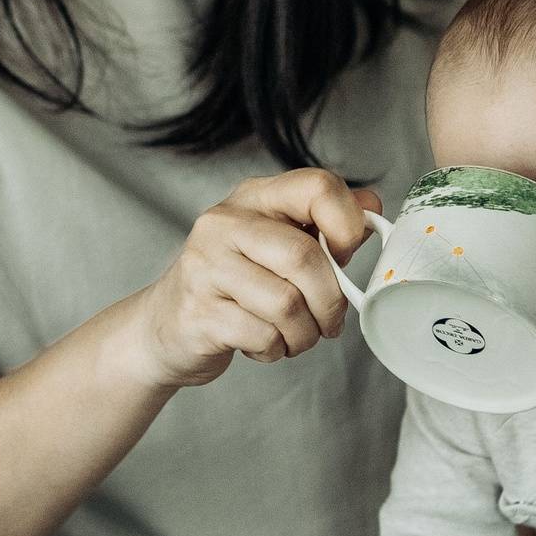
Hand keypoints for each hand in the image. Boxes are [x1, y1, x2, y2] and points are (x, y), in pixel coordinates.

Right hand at [119, 169, 378, 390]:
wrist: (163, 327)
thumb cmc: (233, 285)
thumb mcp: (276, 243)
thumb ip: (324, 223)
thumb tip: (372, 207)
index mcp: (253, 198)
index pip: (317, 187)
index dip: (347, 226)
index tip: (344, 256)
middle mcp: (224, 223)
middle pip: (304, 256)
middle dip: (329, 301)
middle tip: (329, 321)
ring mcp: (205, 267)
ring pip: (287, 303)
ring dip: (304, 334)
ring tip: (294, 337)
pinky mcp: (197, 312)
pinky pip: (262, 335)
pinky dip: (275, 349)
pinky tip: (263, 345)